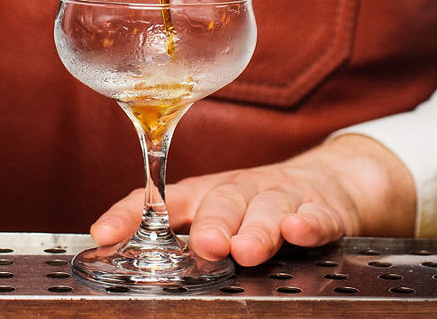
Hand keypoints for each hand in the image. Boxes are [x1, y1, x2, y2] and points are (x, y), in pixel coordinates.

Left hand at [89, 134, 416, 266]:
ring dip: (257, 228)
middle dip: (213, 223)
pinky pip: (317, 215)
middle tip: (204, 244)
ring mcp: (283, 196)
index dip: (132, 212)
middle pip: (223, 201)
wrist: (332, 183)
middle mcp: (241, 190)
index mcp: (207, 193)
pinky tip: (299, 231)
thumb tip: (114, 253)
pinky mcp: (323, 207)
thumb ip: (176, 234)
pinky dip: (308, 223)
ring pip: (268, 209)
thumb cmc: (259, 206)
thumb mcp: (216, 215)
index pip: (162, 200)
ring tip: (247, 250)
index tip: (104, 232)